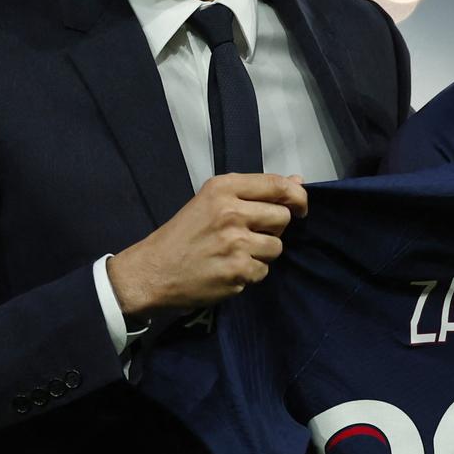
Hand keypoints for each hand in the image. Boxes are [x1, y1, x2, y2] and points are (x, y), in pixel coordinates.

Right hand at [106, 173, 308, 318]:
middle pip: (283, 217)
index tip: (300, 207)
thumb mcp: (211, 201)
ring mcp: (236, 244)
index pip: (277, 185)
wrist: (152, 271)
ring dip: (262, 253)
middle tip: (252, 234)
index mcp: (223, 188)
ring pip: (276, 247)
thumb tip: (298, 181)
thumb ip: (254, 191)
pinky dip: (250, 273)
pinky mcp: (237, 272)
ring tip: (237, 253)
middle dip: (274, 228)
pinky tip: (229, 269)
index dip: (298, 196)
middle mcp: (231, 212)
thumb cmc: (183, 234)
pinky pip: (263, 271)